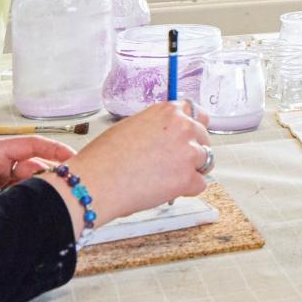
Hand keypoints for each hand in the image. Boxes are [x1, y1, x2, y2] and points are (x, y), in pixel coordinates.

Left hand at [0, 136, 75, 214]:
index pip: (31, 146)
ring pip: (19, 183)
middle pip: (29, 168)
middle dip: (44, 180)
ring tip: (40, 206)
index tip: (74, 159)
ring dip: (28, 193)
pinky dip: (13, 201)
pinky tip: (19, 212)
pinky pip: (5, 193)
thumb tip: (3, 209)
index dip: (54, 151)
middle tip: (59, 195)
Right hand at [56, 103, 211, 237]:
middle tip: (172, 162)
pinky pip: (200, 184)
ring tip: (167, 177)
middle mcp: (182, 127)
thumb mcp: (131, 127)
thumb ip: (156, 128)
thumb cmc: (104, 158)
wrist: (95, 182)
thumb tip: (166, 137)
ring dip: (191, 169)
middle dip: (192, 149)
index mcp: (167, 112)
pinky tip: (167, 190)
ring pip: (205, 160)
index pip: (195, 112)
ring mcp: (187, 153)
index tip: (190, 135)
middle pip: (204, 136)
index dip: (193, 125)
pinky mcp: (187, 178)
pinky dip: (187, 190)